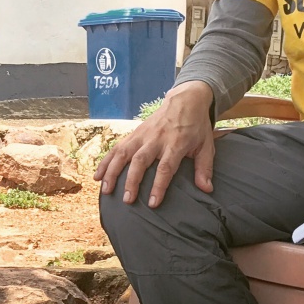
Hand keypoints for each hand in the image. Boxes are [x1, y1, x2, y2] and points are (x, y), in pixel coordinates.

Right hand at [93, 81, 215, 207]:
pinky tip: (98, 175)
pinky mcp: (134, 133)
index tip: (153, 204)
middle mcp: (156, 139)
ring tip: (106, 190)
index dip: (158, 186)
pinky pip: (117, 148)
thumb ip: (204, 168)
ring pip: (124, 153)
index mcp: (175, 143)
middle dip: (132, 181)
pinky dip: (106, 161)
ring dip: (113, 172)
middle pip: (140, 161)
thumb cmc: (196, 126)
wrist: (185, 100)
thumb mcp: (206, 145)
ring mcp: (142, 135)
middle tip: (128, 200)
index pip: (165, 167)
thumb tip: (206, 190)